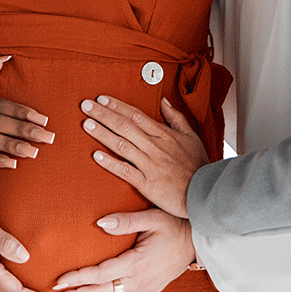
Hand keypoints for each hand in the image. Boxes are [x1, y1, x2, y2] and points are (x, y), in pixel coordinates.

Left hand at [51, 209, 194, 291]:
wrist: (196, 241)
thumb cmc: (174, 226)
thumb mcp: (151, 218)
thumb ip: (125, 221)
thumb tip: (100, 223)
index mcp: (137, 262)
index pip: (101, 273)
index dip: (78, 278)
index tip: (59, 281)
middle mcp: (140, 280)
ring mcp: (145, 288)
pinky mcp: (149, 290)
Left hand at [82, 95, 205, 216]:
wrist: (205, 192)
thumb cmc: (198, 165)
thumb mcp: (191, 136)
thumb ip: (176, 118)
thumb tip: (164, 101)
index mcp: (164, 134)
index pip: (136, 115)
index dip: (117, 106)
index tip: (102, 98)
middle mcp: (154, 147)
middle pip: (124, 126)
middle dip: (103, 114)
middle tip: (85, 105)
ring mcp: (150, 165)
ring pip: (122, 145)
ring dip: (102, 133)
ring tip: (86, 124)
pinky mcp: (147, 183)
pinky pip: (125, 171)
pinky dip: (110, 163)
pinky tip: (96, 155)